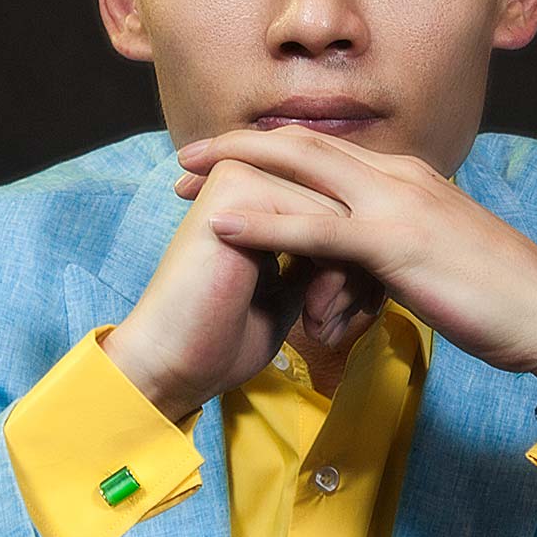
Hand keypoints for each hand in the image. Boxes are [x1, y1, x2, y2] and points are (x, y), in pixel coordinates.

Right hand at [100, 140, 386, 421]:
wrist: (173, 364)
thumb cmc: (224, 336)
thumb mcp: (288, 290)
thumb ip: (318, 257)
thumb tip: (364, 246)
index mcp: (256, 194)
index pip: (336, 209)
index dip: (361, 261)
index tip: (359, 311)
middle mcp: (250, 172)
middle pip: (344, 207)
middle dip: (362, 270)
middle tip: (354, 321)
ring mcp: (243, 174)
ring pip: (341, 215)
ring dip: (349, 280)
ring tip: (329, 328)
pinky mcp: (240, 188)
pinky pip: (323, 222)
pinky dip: (334, 275)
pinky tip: (316, 317)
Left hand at [172, 124, 536, 390]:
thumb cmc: (500, 298)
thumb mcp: (437, 259)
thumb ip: (393, 247)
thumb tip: (357, 266)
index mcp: (410, 177)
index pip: (327, 152)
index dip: (271, 151)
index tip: (223, 161)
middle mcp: (400, 176)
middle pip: (302, 147)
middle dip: (238, 147)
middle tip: (184, 157)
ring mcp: (399, 204)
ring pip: (302, 173)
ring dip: (235, 171)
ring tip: (182, 179)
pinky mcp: (397, 243)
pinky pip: (318, 227)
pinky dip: (265, 221)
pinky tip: (223, 223)